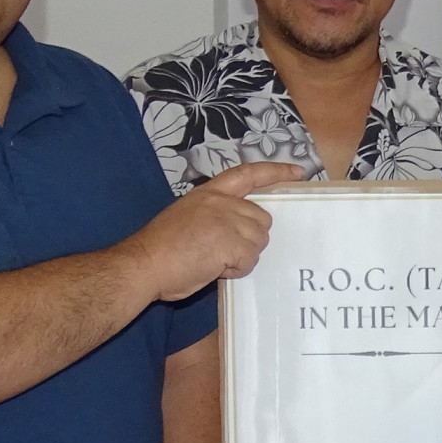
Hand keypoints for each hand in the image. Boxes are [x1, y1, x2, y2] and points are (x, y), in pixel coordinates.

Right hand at [127, 162, 299, 301]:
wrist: (143, 264)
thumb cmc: (161, 247)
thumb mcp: (188, 216)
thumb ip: (215, 216)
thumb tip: (236, 230)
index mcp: (209, 193)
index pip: (248, 174)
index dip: (275, 172)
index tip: (297, 172)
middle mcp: (221, 202)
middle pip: (262, 219)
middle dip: (249, 239)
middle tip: (221, 252)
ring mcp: (227, 220)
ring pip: (258, 241)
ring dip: (242, 256)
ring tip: (213, 260)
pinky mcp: (230, 242)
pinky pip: (249, 260)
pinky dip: (235, 270)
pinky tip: (214, 269)